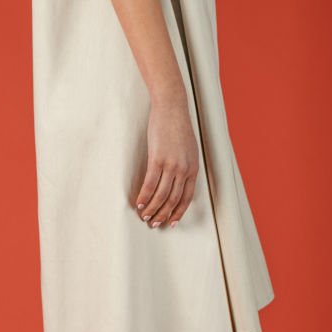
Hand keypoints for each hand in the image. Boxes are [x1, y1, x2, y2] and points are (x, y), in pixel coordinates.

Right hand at [135, 95, 199, 227]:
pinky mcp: (158, 159)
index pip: (187, 198)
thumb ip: (185, 166)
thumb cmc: (178, 127)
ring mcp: (171, 165)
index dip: (178, 212)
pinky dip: (145, 196)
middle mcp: (184, 170)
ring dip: (152, 209)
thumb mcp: (188, 150)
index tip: (171, 223)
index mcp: (193, 169)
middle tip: (153, 223)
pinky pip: (151, 184)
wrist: (172, 108)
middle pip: (173, 200)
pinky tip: (139, 203)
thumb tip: (176, 180)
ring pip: (162, 195)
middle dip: (163, 215)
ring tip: (144, 216)